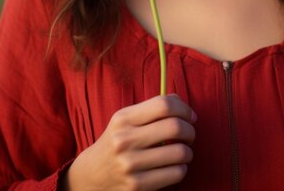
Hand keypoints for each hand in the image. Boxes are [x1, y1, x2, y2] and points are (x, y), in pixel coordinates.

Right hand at [63, 94, 196, 190]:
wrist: (93, 174)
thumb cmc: (118, 141)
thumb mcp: (126, 119)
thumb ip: (151, 108)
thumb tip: (180, 102)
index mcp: (123, 119)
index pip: (163, 105)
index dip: (183, 109)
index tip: (190, 116)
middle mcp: (124, 140)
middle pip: (175, 127)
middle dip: (190, 130)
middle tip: (189, 135)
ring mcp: (130, 165)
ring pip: (180, 152)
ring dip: (188, 152)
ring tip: (182, 152)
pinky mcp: (137, 186)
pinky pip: (176, 173)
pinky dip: (181, 168)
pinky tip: (174, 166)